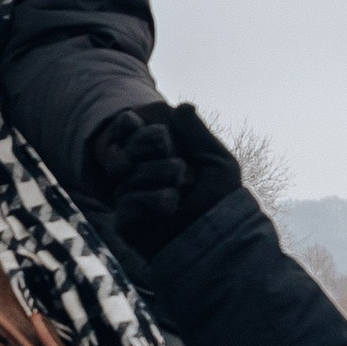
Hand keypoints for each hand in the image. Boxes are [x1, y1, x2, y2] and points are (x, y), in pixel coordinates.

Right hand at [87, 100, 246, 255]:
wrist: (217, 239)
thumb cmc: (220, 202)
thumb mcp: (215, 161)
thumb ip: (197, 133)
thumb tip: (181, 106)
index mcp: (158, 159)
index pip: (131, 131)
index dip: (138, 128)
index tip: (157, 133)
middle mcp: (141, 178)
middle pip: (128, 147)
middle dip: (155, 150)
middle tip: (181, 170)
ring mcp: (130, 200)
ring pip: (129, 173)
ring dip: (160, 177)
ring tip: (180, 194)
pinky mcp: (126, 222)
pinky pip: (127, 199)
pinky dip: (152, 199)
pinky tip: (170, 208)